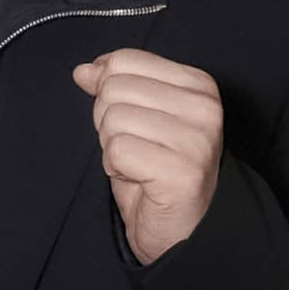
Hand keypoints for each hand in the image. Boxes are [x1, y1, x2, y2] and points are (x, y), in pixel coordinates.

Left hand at [73, 49, 222, 264]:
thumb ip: (113, 87)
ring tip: (139, 165)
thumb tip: (84, 70)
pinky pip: (116, 151)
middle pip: (113, 89)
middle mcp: (204, 107)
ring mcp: (196, 139)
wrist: (184, 228)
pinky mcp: (182, 171)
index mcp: (199, 85)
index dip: (109, 91)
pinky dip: (116, 169)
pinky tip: (139, 180)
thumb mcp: (136, 117)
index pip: (125, 61)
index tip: (132, 120)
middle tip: (136, 148)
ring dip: (112, 148)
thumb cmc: (158, 171)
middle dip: (108, 122)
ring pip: (112, 119)